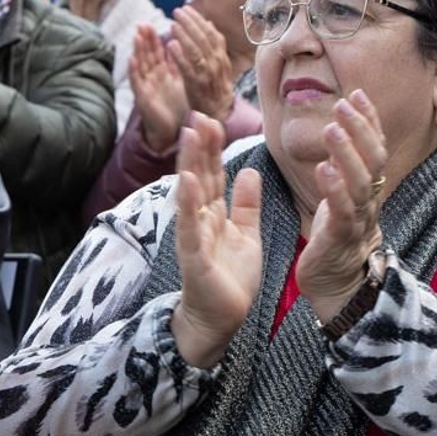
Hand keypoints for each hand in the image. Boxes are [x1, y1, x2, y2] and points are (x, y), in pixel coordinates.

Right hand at [130, 25, 188, 152]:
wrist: (171, 132)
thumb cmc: (175, 108)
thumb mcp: (181, 82)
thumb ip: (179, 65)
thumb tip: (182, 47)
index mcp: (163, 73)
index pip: (158, 52)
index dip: (155, 38)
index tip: (153, 23)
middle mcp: (153, 78)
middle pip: (148, 55)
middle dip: (145, 39)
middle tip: (143, 24)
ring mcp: (146, 87)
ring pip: (141, 65)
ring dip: (138, 50)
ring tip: (136, 35)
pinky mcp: (143, 98)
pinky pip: (137, 82)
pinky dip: (134, 71)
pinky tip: (131, 59)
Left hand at [169, 5, 235, 121]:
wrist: (218, 113)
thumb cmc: (215, 87)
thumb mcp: (219, 64)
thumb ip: (214, 44)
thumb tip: (208, 23)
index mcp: (222, 57)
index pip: (211, 33)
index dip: (199, 20)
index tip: (187, 9)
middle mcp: (217, 63)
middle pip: (204, 38)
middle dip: (190, 23)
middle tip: (177, 11)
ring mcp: (207, 74)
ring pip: (196, 50)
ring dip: (184, 35)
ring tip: (173, 24)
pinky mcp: (197, 84)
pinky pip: (188, 67)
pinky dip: (180, 55)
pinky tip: (170, 45)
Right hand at [172, 113, 262, 367]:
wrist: (221, 320)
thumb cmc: (231, 279)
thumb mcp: (246, 235)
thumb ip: (246, 205)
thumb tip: (248, 171)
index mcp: (214, 214)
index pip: (212, 174)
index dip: (212, 148)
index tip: (213, 119)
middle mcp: (200, 220)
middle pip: (200, 177)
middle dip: (200, 147)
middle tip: (200, 115)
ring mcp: (194, 237)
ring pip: (191, 195)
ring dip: (190, 164)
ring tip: (191, 135)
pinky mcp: (193, 257)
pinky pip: (190, 226)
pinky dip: (188, 203)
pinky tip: (187, 180)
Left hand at [297, 90, 387, 322]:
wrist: (339, 288)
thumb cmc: (337, 238)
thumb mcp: (343, 197)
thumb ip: (344, 167)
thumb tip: (339, 129)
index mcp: (368, 189)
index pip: (374, 148)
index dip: (369, 120)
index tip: (357, 93)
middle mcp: (368, 201)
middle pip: (373, 160)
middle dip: (360, 129)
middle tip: (342, 104)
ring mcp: (357, 221)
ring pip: (360, 183)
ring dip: (347, 152)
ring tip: (332, 128)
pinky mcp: (340, 240)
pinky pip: (342, 212)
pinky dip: (334, 189)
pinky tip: (324, 169)